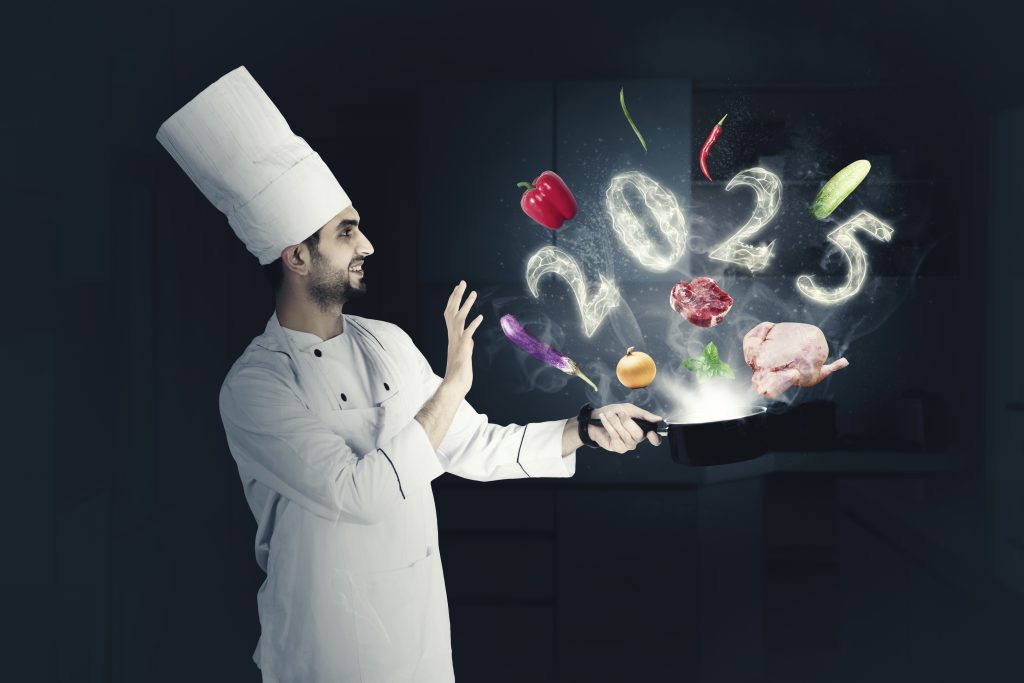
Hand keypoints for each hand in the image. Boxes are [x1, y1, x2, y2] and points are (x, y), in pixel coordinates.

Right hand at [442, 280, 482, 396]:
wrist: (454, 386)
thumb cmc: (459, 373)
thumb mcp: (464, 355)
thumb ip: (466, 345)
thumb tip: (469, 340)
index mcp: (452, 337)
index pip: (450, 314)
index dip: (453, 301)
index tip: (458, 289)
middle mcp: (452, 337)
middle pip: (451, 312)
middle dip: (457, 296)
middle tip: (462, 282)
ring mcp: (456, 342)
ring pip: (459, 319)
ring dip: (466, 305)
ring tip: (474, 293)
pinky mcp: (462, 350)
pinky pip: (467, 334)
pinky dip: (473, 325)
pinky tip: (480, 317)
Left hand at [590, 403, 662, 451]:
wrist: (595, 418)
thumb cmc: (614, 413)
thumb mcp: (629, 409)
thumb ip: (644, 414)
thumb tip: (658, 419)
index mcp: (643, 429)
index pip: (655, 439)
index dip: (655, 438)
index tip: (651, 434)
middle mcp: (637, 439)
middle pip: (638, 434)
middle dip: (627, 422)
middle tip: (619, 413)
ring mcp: (627, 445)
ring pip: (625, 435)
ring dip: (616, 422)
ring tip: (609, 414)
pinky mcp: (617, 448)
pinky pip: (615, 437)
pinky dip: (609, 425)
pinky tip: (604, 419)